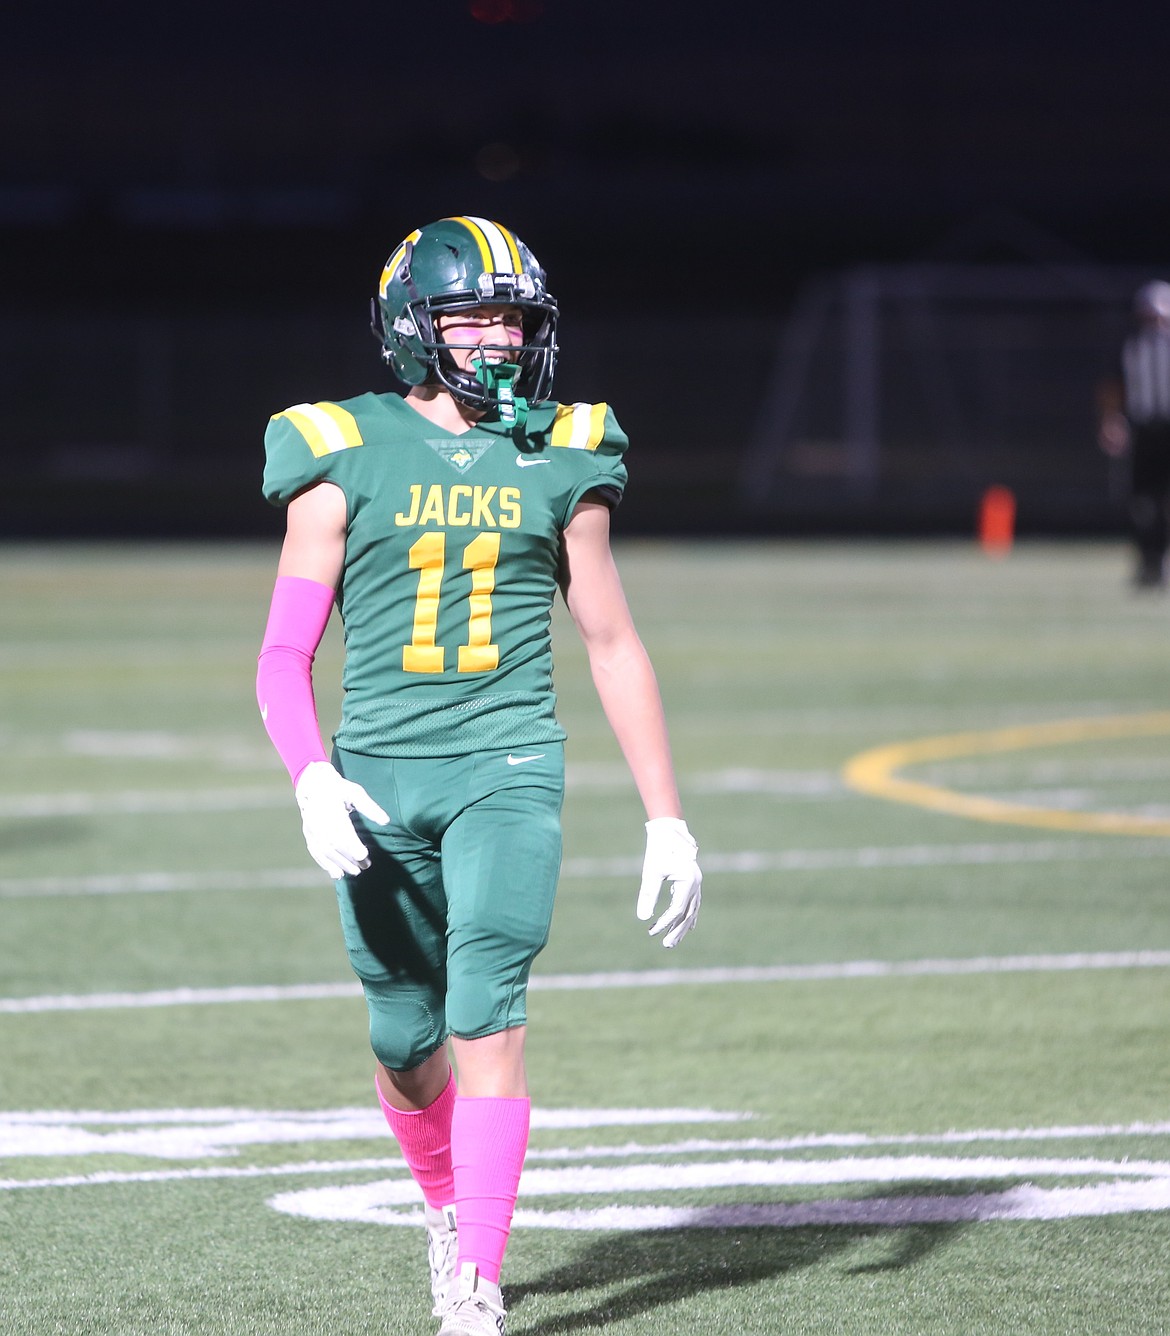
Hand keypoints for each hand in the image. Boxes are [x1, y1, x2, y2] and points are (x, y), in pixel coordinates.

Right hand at [294, 761, 389, 878]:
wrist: (313, 785)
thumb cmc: (339, 788)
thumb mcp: (355, 792)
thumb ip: (370, 807)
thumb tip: (386, 821)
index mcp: (331, 808)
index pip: (342, 831)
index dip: (352, 845)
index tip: (364, 855)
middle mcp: (318, 820)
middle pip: (333, 844)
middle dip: (348, 858)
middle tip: (364, 867)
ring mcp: (311, 828)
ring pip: (324, 851)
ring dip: (339, 864)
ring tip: (354, 872)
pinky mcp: (307, 834)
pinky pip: (315, 852)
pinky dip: (325, 864)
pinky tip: (336, 873)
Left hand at [636, 817, 701, 947]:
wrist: (667, 830)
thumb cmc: (658, 850)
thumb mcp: (651, 872)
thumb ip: (648, 894)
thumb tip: (642, 917)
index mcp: (688, 881)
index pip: (676, 909)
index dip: (664, 923)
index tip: (651, 931)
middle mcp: (696, 884)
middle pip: (688, 914)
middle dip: (677, 931)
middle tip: (666, 945)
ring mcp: (697, 883)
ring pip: (692, 911)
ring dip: (682, 927)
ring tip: (672, 942)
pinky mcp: (692, 882)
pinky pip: (693, 904)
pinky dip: (689, 916)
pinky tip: (687, 927)